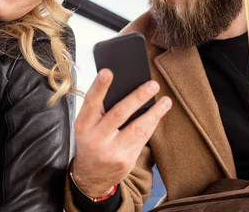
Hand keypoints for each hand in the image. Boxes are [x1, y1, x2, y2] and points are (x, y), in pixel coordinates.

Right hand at [71, 69, 171, 197]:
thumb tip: (123, 85)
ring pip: (137, 129)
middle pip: (119, 114)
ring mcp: (112, 151)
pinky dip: (152, 124)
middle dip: (137, 98)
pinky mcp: (126, 160)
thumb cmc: (91, 142)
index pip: (90, 103)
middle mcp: (96, 139)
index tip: (108, 72)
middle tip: (152, 85)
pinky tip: (159, 113)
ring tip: (165, 101)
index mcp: (83, 125)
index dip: (99, 87)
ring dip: (154, 113)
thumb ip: (99, 110)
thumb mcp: (86, 126)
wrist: (91, 177)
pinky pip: (143, 139)